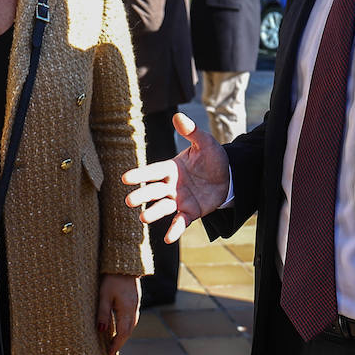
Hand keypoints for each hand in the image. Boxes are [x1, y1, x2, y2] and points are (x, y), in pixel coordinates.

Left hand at [96, 273, 139, 354]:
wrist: (124, 263)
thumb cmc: (112, 278)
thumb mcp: (104, 296)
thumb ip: (103, 313)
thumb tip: (102, 331)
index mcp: (127, 310)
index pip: (123, 333)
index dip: (116, 345)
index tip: (109, 354)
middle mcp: (134, 309)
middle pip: (128, 331)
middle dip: (120, 342)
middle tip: (110, 351)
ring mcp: (136, 304)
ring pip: (131, 325)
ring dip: (123, 334)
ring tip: (113, 341)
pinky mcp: (135, 300)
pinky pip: (131, 317)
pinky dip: (126, 326)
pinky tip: (119, 325)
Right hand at [122, 112, 231, 245]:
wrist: (229, 176)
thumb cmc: (213, 158)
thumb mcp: (205, 143)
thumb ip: (191, 132)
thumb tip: (178, 116)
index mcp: (170, 168)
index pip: (152, 171)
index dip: (140, 174)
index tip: (125, 178)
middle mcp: (171, 185)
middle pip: (154, 191)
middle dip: (142, 195)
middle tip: (129, 200)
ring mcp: (180, 200)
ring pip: (163, 207)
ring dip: (153, 213)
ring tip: (143, 218)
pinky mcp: (191, 212)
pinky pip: (181, 222)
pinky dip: (174, 230)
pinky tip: (168, 238)